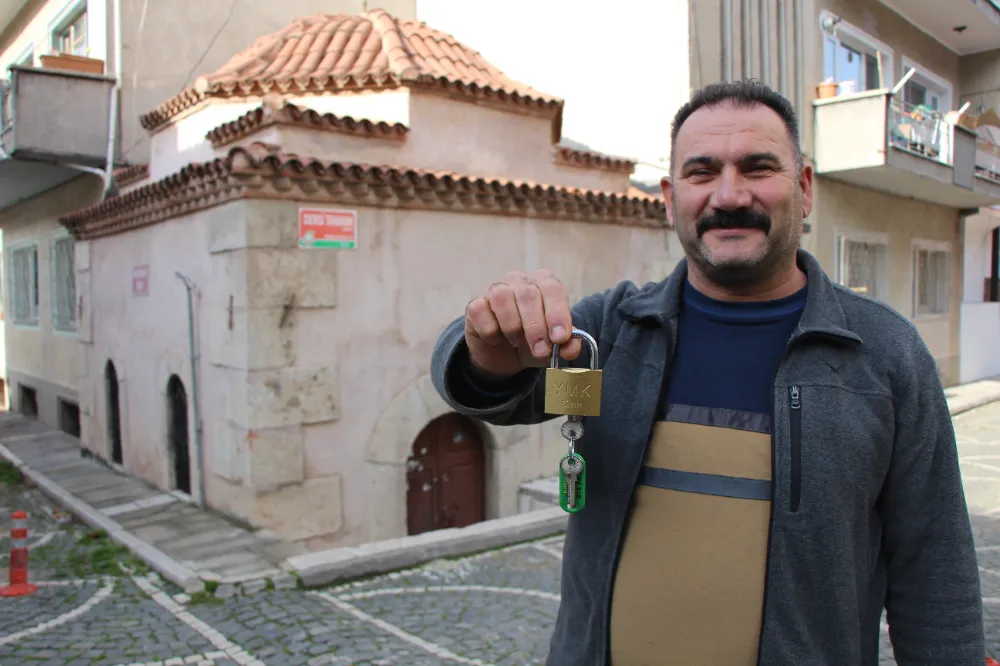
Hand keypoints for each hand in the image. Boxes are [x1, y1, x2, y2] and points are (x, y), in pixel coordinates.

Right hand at [464, 270, 580, 378]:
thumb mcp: (554, 347)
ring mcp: (495, 290)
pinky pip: (480, 311)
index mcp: (543, 284)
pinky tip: (495, 339)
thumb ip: (567, 345)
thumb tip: (571, 347)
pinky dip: (490, 330)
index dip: (557, 313)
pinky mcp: (475, 305)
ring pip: (502, 298)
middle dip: (536, 327)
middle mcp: (520, 281)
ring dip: (512, 326)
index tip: (560, 338)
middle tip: (540, 351)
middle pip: (528, 295)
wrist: (504, 356)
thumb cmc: (533, 342)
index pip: (553, 289)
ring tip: (516, 341)